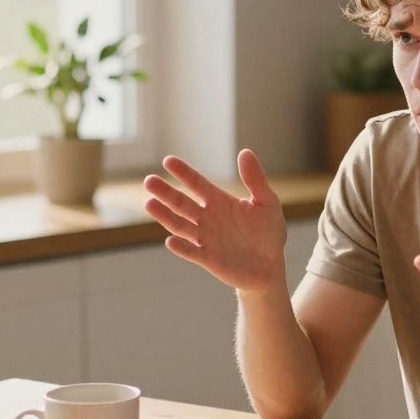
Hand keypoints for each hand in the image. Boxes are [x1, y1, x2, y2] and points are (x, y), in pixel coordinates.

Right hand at [144, 149, 287, 291]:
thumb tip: (245, 152)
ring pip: (180, 226)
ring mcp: (205, 239)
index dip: (183, 173)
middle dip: (165, 192)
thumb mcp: (267, 203)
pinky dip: (182, 248)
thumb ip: (255, 180)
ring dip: (165, 216)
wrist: (270, 266)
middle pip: (181, 203)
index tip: (168, 161)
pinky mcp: (208, 259)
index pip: (196, 184)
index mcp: (219, 201)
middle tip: (149, 180)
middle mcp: (207, 218)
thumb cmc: (268, 232)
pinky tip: (171, 240)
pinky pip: (192, 252)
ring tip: (149, 203)